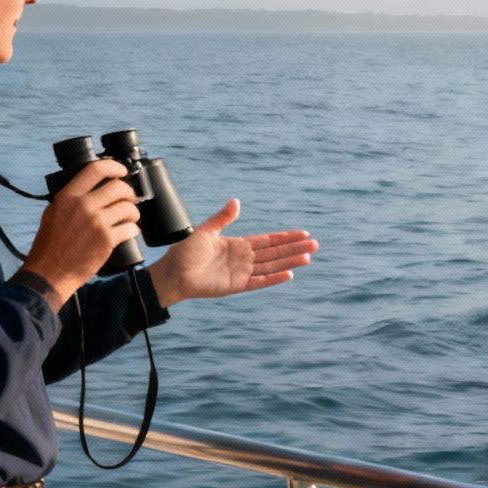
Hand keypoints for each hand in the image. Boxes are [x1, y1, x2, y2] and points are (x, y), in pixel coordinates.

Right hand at [17, 159, 138, 307]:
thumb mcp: (52, 213)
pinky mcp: (107, 240)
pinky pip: (130, 228)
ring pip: (128, 207)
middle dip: (129, 192)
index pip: (96, 169)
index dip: (114, 166)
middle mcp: (83, 206)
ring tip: (129, 218)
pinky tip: (128, 231)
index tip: (121, 170)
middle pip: (118, 187)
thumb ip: (70, 199)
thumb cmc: (50, 245)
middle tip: (129, 199)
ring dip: (133, 212)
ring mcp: (97, 223)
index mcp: (68, 196)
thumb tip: (88, 187)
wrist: (50, 272)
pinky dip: (133, 229)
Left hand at [146, 199, 315, 306]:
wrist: (173, 273)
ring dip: (290, 261)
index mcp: (237, 245)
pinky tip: (289, 274)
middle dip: (294, 248)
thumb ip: (222, 219)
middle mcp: (244, 259)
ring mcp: (242, 273)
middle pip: (275, 252)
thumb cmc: (184, 252)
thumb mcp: (205, 231)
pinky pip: (259, 281)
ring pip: (272, 266)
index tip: (302, 234)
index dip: (284, 237)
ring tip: (308, 257)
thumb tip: (236, 202)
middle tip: (314, 244)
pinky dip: (274, 278)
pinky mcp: (237, 285)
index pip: (267, 240)